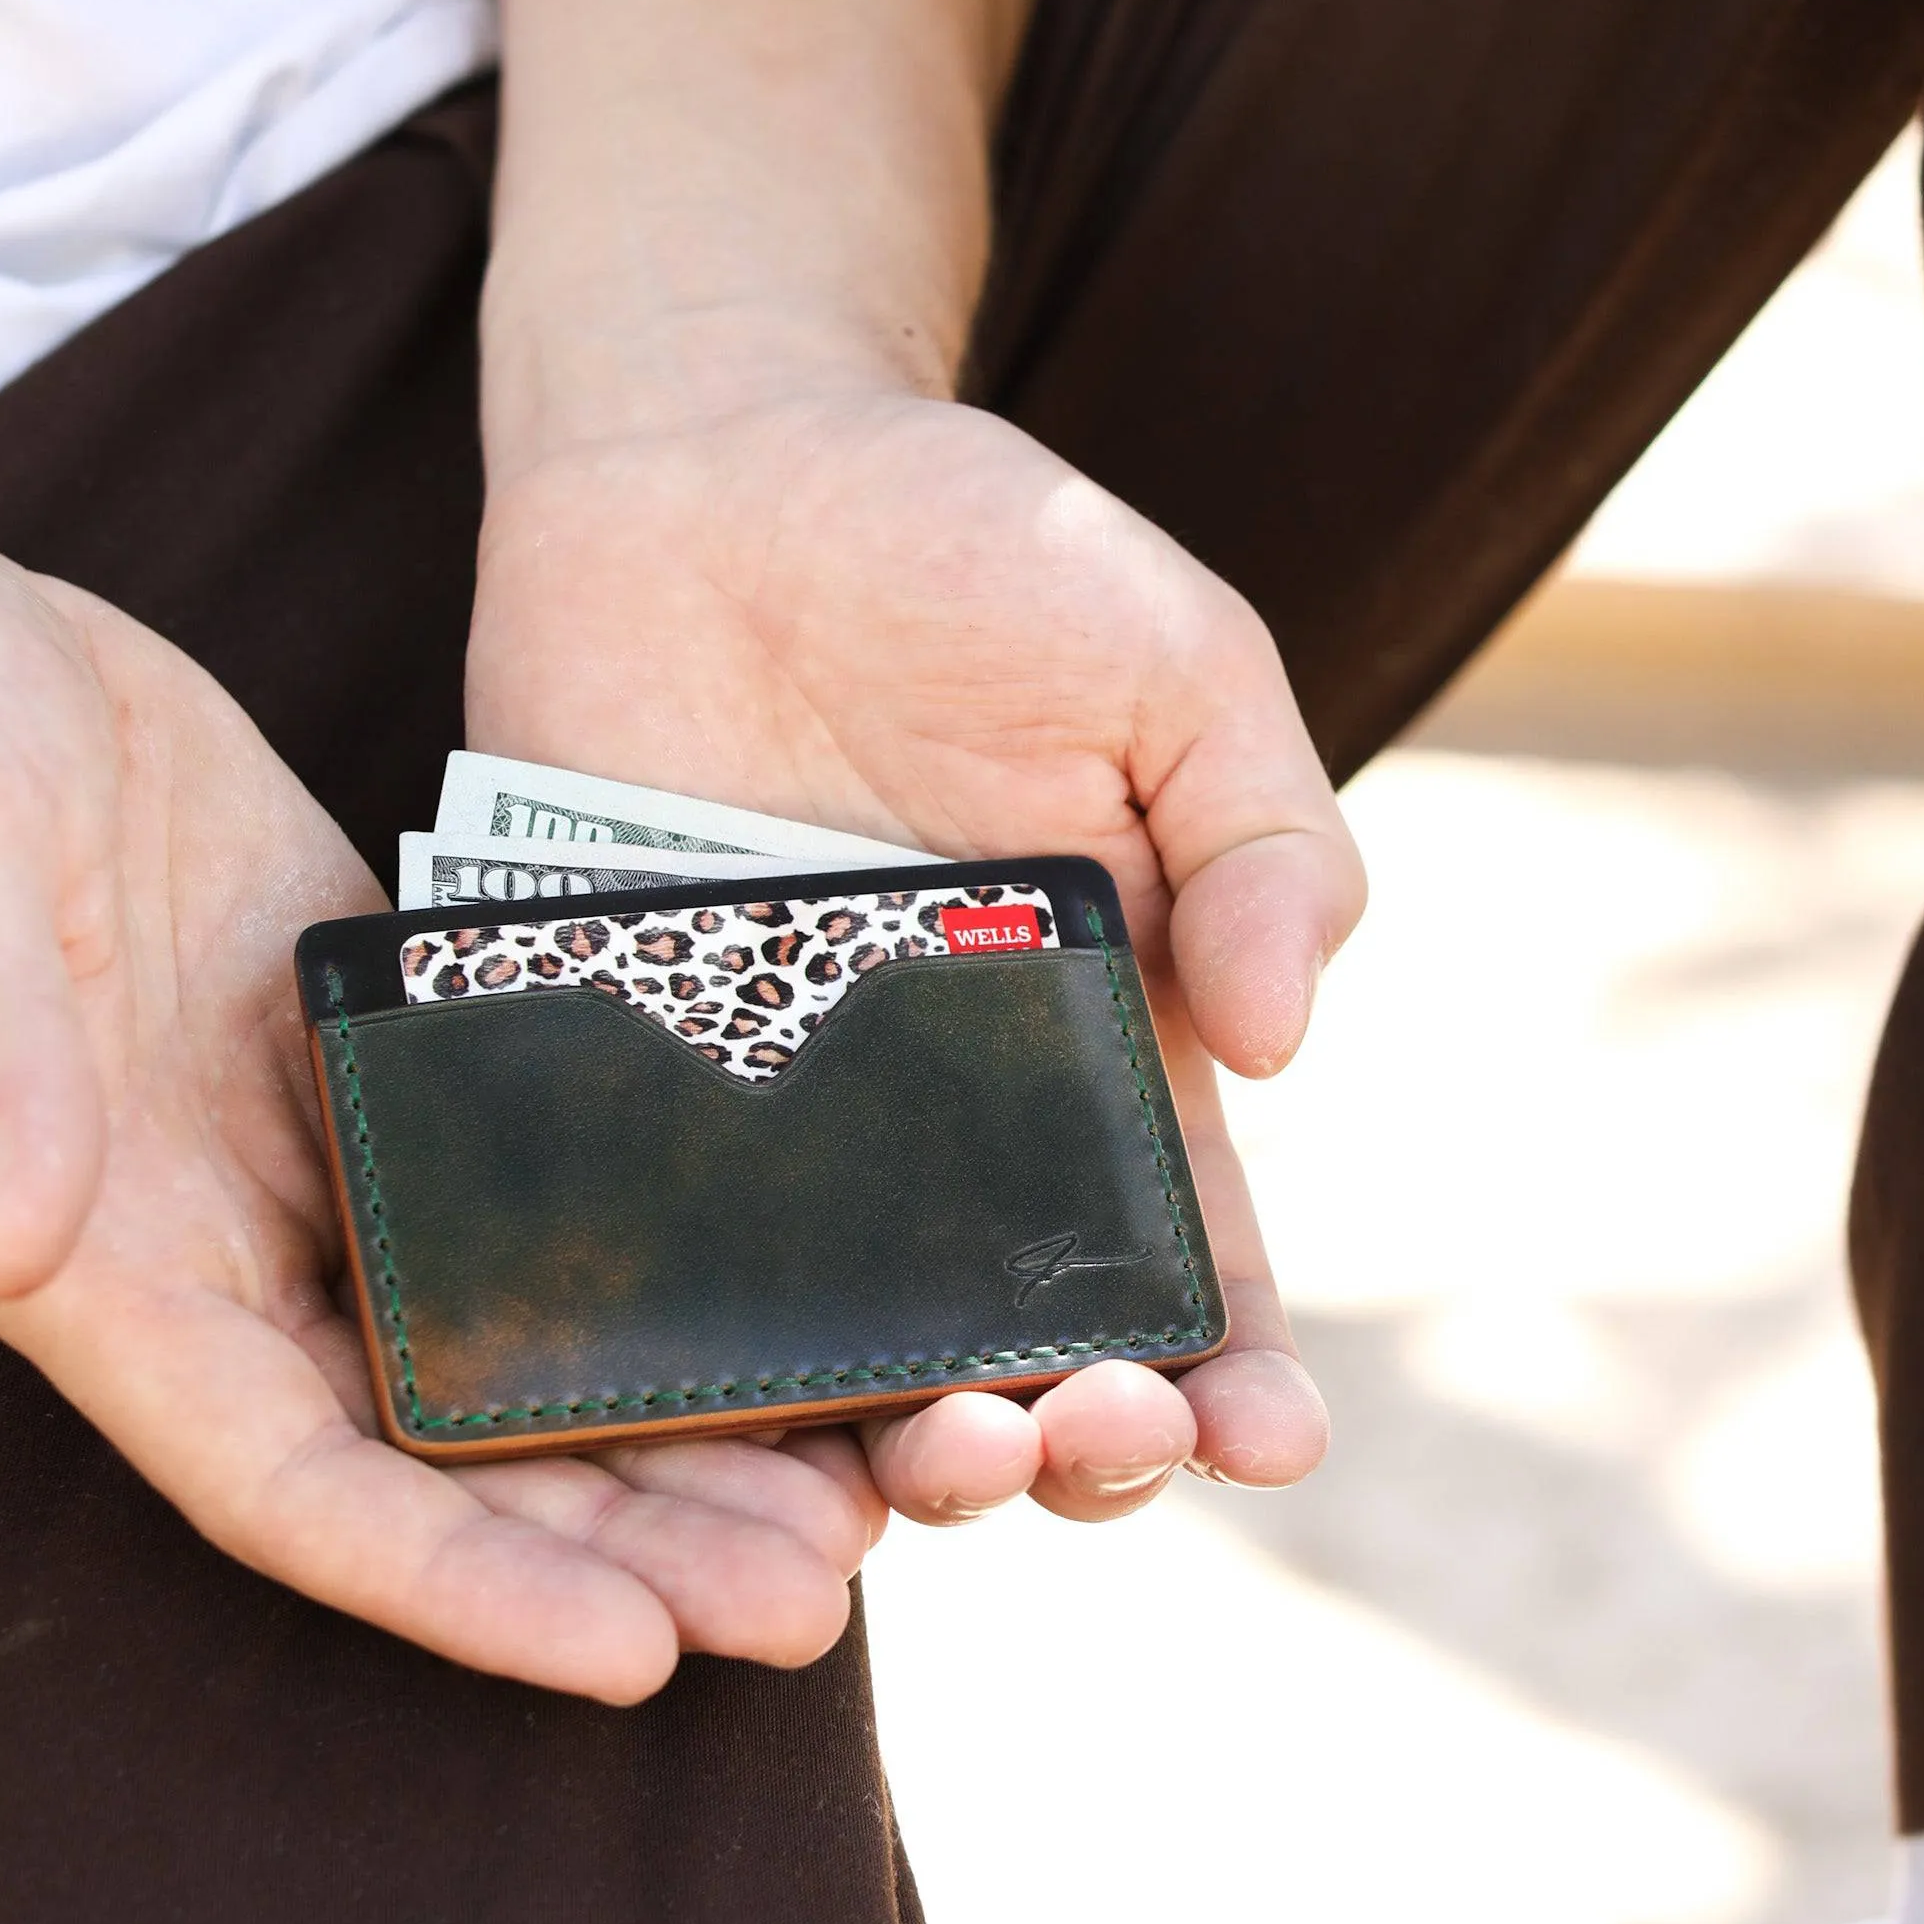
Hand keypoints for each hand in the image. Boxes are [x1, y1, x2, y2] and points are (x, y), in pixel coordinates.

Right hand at [0, 539, 881, 1701]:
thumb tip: (5, 1238)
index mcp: (127, 1267)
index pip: (300, 1486)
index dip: (458, 1585)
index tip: (630, 1660)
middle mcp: (248, 1248)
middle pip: (454, 1451)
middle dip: (624, 1544)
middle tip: (809, 1606)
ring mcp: (340, 1157)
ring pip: (528, 1340)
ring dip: (673, 1431)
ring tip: (849, 1499)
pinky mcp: (415, 1055)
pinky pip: (560, 1184)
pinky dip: (660, 1252)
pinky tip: (784, 1289)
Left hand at [468, 390, 1366, 1522]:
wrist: (715, 464)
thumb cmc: (972, 552)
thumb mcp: (1175, 670)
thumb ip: (1266, 840)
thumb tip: (1287, 1042)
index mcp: (1105, 1045)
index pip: (1190, 1254)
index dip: (1240, 1369)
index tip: (1268, 1434)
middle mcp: (950, 1117)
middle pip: (1029, 1347)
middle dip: (1082, 1443)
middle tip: (1082, 1439)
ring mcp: (787, 1115)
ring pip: (855, 1351)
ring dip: (912, 1449)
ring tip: (946, 1459)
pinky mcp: (637, 1082)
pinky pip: (667, 1254)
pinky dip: (700, 1363)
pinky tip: (720, 1424)